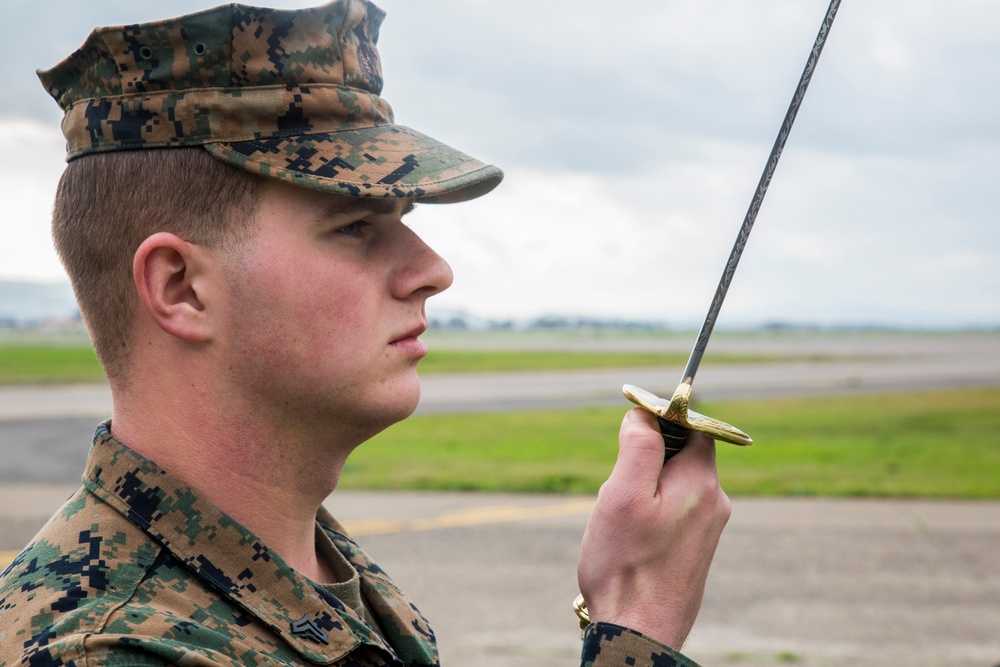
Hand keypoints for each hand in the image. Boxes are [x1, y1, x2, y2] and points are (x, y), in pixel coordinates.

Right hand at [577, 408, 730, 648]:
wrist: (639, 635)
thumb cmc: (626, 566)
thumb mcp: (622, 494)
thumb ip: (638, 446)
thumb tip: (643, 414)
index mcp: (702, 482)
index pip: (693, 427)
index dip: (661, 423)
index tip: (629, 436)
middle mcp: (715, 503)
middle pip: (681, 457)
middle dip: (645, 464)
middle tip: (617, 492)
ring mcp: (708, 531)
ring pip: (674, 487)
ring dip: (644, 493)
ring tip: (621, 525)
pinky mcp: (696, 553)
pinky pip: (674, 514)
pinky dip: (650, 517)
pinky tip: (631, 544)